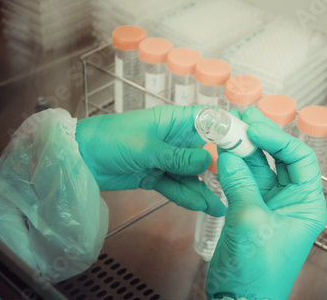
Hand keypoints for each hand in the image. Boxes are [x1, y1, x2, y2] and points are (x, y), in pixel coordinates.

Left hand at [75, 105, 225, 216]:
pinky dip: (188, 196)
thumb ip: (177, 156)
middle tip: (238, 184)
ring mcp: (166, 159)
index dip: (227, 131)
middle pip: (204, 151)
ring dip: (206, 189)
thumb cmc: (110, 139)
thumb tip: (208, 160)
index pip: (208, 121)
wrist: (80, 159)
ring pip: (192, 174)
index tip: (246, 147)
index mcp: (173, 120)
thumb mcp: (146, 147)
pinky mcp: (156, 176)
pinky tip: (204, 206)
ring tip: (223, 205)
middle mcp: (174, 138)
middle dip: (221, 167)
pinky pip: (177, 186)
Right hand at [206, 108, 326, 298]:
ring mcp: (268, 204)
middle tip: (242, 115)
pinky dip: (231, 165)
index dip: (278, 138)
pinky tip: (222, 151)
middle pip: (278, 158)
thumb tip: (228, 154)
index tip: (255, 127)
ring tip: (229, 127)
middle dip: (261, 137)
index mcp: (306, 203)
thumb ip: (240, 182)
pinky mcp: (248, 209)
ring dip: (243, 148)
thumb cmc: (258, 271)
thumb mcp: (251, 220)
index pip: (299, 158)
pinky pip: (242, 179)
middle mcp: (290, 200)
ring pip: (258, 167)